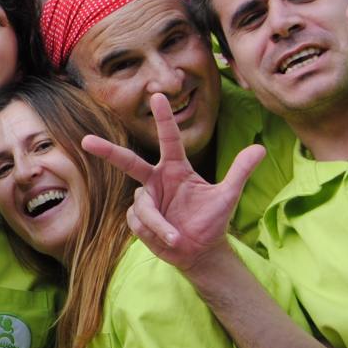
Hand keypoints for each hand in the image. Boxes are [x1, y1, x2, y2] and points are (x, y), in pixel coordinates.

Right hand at [81, 93, 264, 271]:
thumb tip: (261, 148)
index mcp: (176, 169)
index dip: (164, 119)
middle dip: (107, 151)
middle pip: (128, 162)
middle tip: (86, 141)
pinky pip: (140, 223)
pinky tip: (169, 241)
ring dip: (159, 225)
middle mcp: (156, 181)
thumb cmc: (212, 221)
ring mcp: (145, 200)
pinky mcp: (138, 220)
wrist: (201, 252)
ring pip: (142, 207)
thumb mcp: (228, 196)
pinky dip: (156, 234)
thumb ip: (240, 171)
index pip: (169, 140)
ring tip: (176, 239)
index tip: (157, 95)